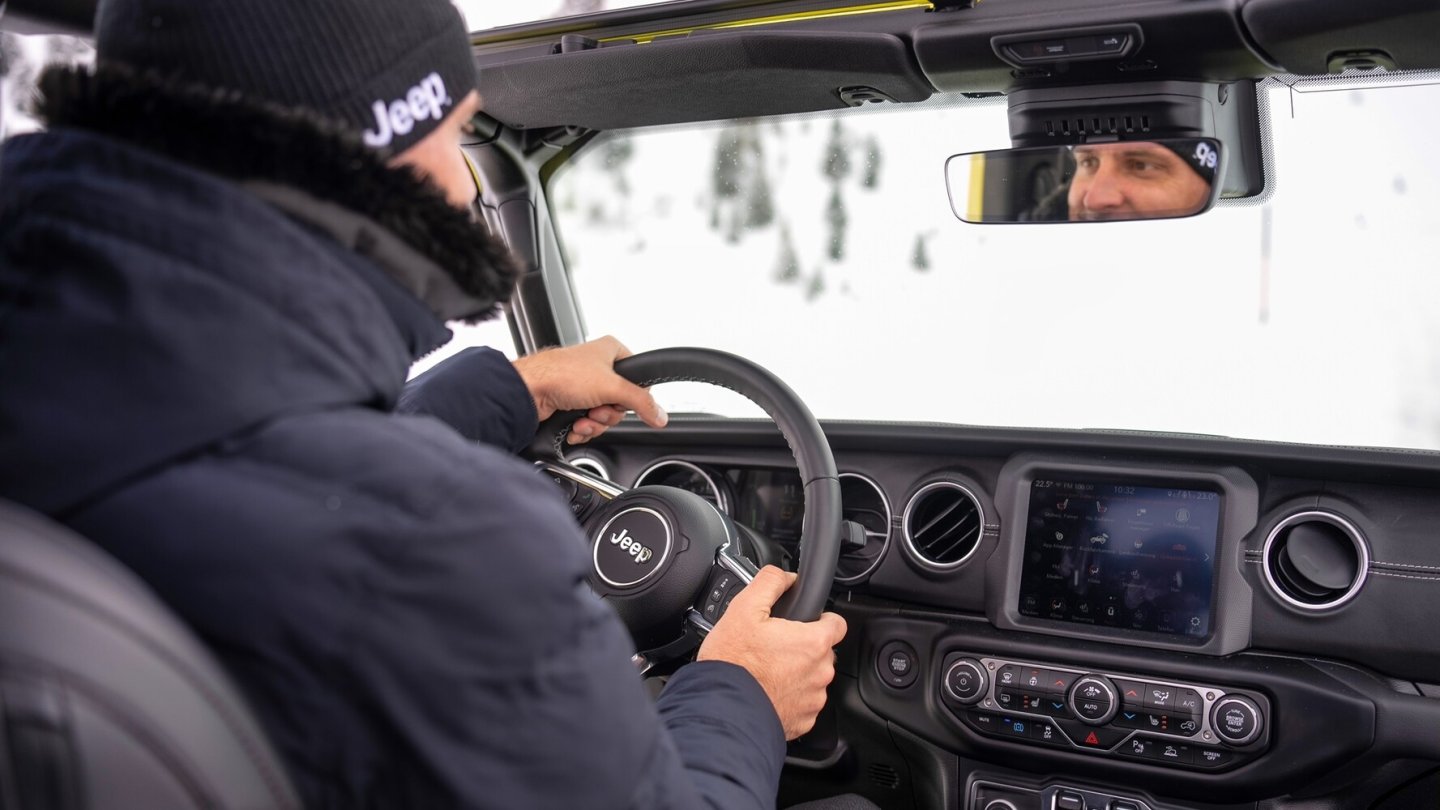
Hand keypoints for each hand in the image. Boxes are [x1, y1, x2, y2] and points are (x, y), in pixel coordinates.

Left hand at [512, 336, 667, 443]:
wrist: (528, 390)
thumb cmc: (560, 374)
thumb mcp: (611, 387)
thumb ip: (641, 402)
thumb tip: (660, 415)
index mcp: (611, 351)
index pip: (638, 380)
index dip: (632, 397)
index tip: (621, 402)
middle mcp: (597, 367)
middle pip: (621, 403)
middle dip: (607, 414)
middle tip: (596, 409)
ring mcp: (583, 386)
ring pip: (604, 415)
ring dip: (594, 424)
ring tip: (582, 418)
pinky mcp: (570, 403)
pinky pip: (588, 422)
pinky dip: (582, 428)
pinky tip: (573, 424)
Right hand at [697, 566, 847, 739]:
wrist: (722, 710)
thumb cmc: (733, 663)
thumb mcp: (744, 608)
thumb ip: (770, 583)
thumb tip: (785, 576)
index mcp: (813, 642)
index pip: (837, 623)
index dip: (820, 619)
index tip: (803, 623)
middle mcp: (821, 672)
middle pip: (822, 652)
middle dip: (802, 648)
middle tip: (773, 647)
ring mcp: (813, 699)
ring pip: (813, 679)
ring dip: (797, 674)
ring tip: (766, 672)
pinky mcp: (803, 722)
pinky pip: (803, 704)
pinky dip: (789, 698)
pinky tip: (767, 692)